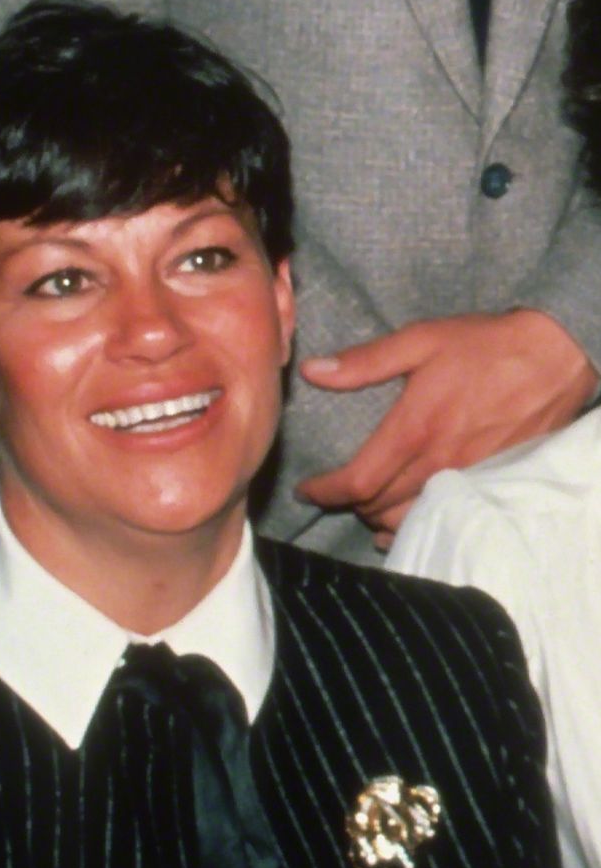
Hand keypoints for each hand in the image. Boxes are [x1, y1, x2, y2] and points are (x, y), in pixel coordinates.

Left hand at [295, 309, 598, 547]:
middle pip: (376, 506)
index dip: (324, 492)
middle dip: (346, 504)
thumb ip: (364, 362)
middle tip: (332, 492)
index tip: (306, 490)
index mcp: (414, 429)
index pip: (357, 481)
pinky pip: (443, 520)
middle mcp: (438, 462)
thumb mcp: (421, 340)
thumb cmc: (486, 345)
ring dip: (376, 518)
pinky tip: (400, 524)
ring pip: (407, 520)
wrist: (559, 355)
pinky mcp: (489, 485)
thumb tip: (312, 371)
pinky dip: (413, 527)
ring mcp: (466, 479)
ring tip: (360, 506)